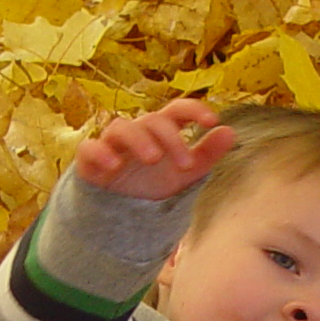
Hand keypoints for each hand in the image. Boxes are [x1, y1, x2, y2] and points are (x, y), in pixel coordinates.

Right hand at [73, 97, 233, 200]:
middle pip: (153, 120)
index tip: (212, 120)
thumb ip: (207, 154)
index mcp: (161, 131)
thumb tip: (230, 132)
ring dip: (139, 140)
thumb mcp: (185, 173)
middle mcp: (137, 131)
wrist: (119, 211)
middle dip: (172, 139)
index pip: (177, 110)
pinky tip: (114, 165)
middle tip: (186, 164)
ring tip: (153, 158)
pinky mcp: (90, 160)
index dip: (194, 109)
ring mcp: (112, 143)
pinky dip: (100, 152)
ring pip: (121, 128)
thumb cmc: (151, 183)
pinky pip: (89, 149)